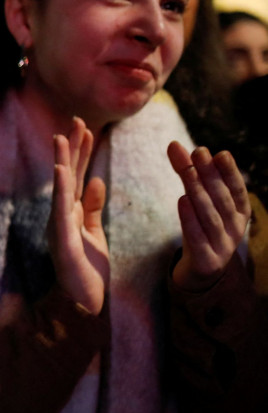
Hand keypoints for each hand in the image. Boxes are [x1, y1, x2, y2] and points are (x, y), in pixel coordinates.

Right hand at [48, 117, 108, 314]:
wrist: (85, 304)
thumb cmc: (88, 273)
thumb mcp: (95, 234)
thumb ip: (92, 208)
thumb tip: (97, 180)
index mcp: (70, 214)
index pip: (78, 177)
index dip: (82, 153)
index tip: (87, 127)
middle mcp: (61, 217)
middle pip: (68, 177)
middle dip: (72, 149)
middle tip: (77, 121)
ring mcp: (60, 228)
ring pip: (61, 189)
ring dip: (62, 162)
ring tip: (63, 138)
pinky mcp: (63, 241)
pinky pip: (62, 211)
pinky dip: (62, 190)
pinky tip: (62, 171)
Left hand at [167, 142, 250, 291]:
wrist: (202, 269)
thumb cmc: (202, 227)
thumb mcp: (198, 200)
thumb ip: (187, 173)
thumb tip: (173, 144)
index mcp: (239, 211)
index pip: (236, 189)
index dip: (228, 171)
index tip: (218, 153)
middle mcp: (235, 227)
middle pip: (221, 199)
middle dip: (210, 175)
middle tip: (198, 153)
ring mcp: (223, 245)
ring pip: (210, 216)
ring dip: (199, 193)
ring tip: (187, 173)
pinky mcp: (206, 260)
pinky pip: (197, 237)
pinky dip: (190, 219)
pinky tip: (182, 201)